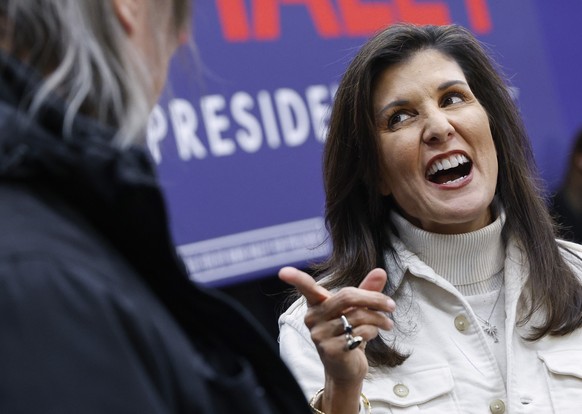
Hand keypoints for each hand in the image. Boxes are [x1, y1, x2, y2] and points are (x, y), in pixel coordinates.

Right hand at [279, 267, 394, 411]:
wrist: (346, 369)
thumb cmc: (349, 334)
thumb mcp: (356, 310)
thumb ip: (366, 290)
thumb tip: (380, 271)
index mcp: (317, 305)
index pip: (305, 288)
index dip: (295, 279)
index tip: (283, 271)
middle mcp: (313, 318)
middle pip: (346, 296)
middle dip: (374, 298)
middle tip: (391, 305)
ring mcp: (320, 335)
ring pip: (358, 316)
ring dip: (379, 318)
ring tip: (387, 323)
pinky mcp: (330, 350)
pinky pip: (359, 332)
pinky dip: (373, 331)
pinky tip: (373, 334)